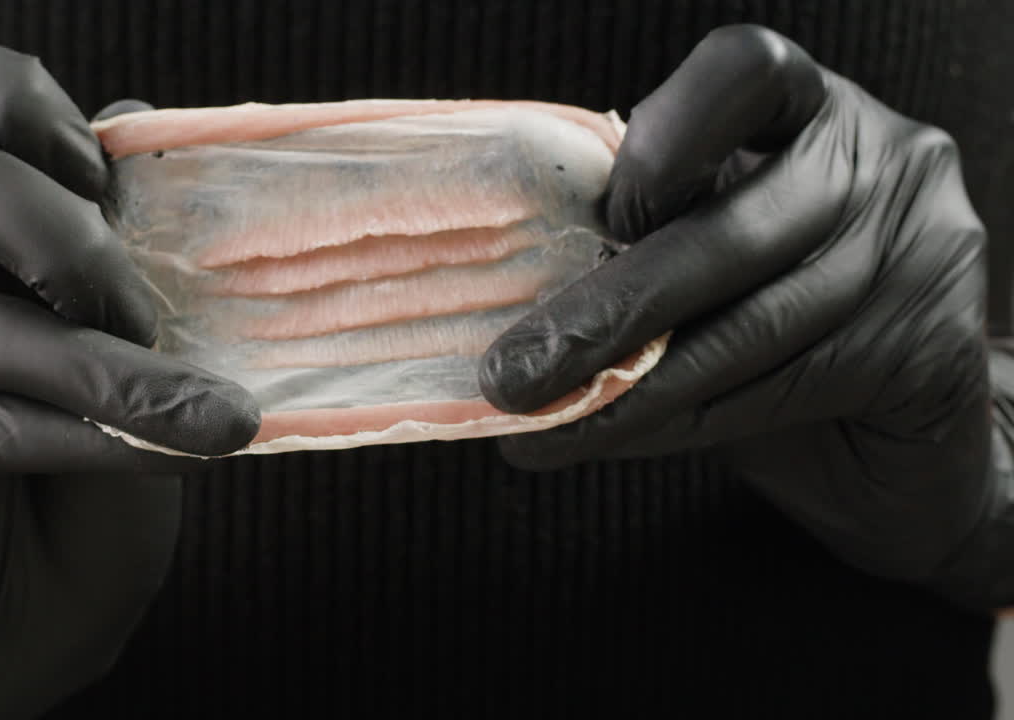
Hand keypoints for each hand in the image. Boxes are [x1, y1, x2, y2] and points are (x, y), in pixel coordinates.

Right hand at [0, 38, 257, 717]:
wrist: (30, 621)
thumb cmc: (104, 479)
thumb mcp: (155, 361)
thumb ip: (156, 274)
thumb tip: (183, 179)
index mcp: (6, 220)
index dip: (17, 103)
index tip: (98, 165)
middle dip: (65, 238)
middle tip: (143, 310)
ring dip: (101, 363)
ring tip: (207, 417)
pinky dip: (90, 435)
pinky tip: (164, 457)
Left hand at [480, 25, 1003, 605]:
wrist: (891, 418)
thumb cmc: (768, 304)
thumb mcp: (707, 236)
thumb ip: (648, 231)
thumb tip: (517, 288)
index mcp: (806, 105)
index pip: (742, 73)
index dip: (665, 140)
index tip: (604, 219)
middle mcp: (876, 160)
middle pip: (729, 233)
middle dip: (606, 314)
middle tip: (512, 374)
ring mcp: (919, 250)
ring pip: (746, 333)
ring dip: (628, 391)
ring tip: (542, 422)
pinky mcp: (933, 348)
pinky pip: (779, 394)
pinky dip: (679, 424)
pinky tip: (614, 437)